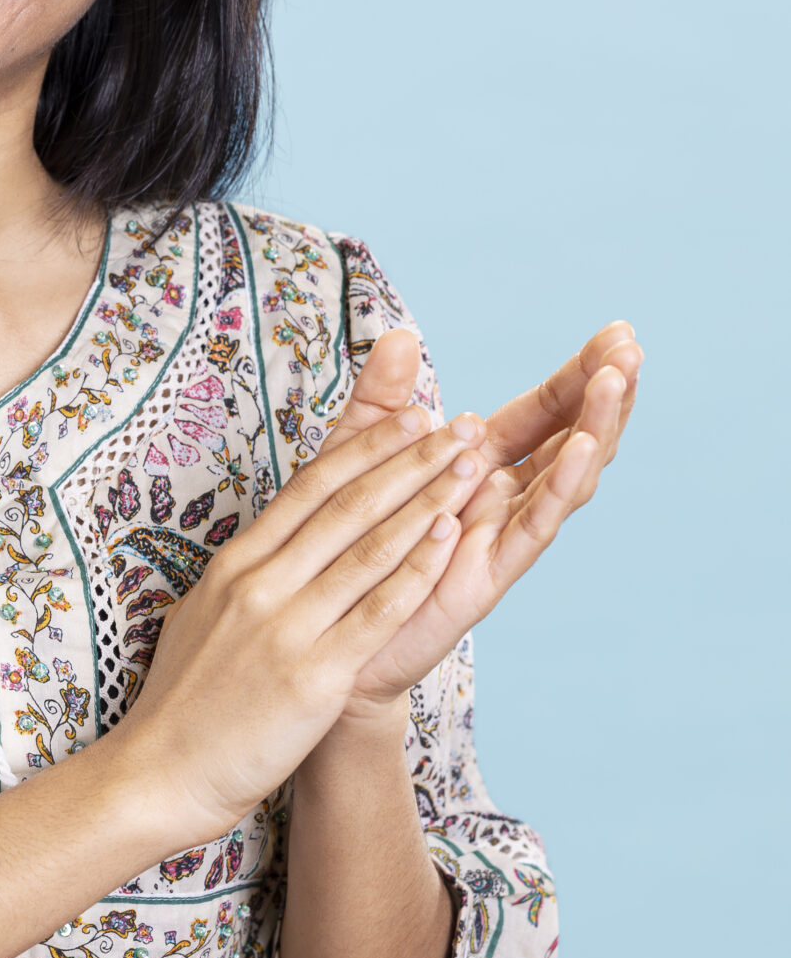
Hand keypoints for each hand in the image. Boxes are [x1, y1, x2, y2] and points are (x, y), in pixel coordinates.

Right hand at [116, 398, 485, 854]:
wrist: (161, 772)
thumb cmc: (184, 702)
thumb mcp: (203, 615)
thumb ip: (242, 578)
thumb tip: (271, 547)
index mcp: (235, 564)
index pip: (310, 488)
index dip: (366, 448)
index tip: (410, 418)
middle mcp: (260, 584)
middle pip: (348, 505)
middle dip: (411, 461)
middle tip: (458, 428)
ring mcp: (286, 627)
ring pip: (369, 548)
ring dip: (428, 501)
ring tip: (471, 470)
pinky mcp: (314, 676)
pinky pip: (377, 612)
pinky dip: (417, 570)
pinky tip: (450, 539)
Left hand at [318, 320, 641, 717]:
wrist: (326, 626)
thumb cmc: (343, 538)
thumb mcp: (355, 453)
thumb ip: (382, 397)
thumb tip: (402, 335)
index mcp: (478, 462)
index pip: (542, 410)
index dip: (578, 373)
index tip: (618, 330)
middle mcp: (502, 496)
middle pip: (571, 437)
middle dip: (603, 392)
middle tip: (631, 347)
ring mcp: (503, 534)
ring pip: (568, 477)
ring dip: (595, 427)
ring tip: (616, 382)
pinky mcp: (492, 571)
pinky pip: (537, 524)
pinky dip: (563, 484)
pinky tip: (584, 447)